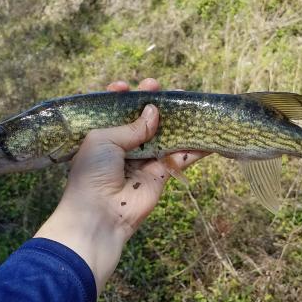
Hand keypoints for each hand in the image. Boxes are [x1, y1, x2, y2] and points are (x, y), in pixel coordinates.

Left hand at [34, 78, 206, 294]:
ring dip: (177, 120)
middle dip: (153, 103)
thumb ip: (132, 125)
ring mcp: (144, 160)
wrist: (100, 214)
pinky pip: (181, 156)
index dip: (121, 97)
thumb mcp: (104, 139)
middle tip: (160, 86)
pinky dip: (196, 147)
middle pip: (142, 120)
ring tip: (189, 101)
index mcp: (102, 136)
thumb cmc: (93, 172)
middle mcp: (123, 147)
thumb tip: (155, 112)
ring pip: (165, 135)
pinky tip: (209, 132)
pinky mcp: (161, 174)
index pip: (113, 112)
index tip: (125, 86)